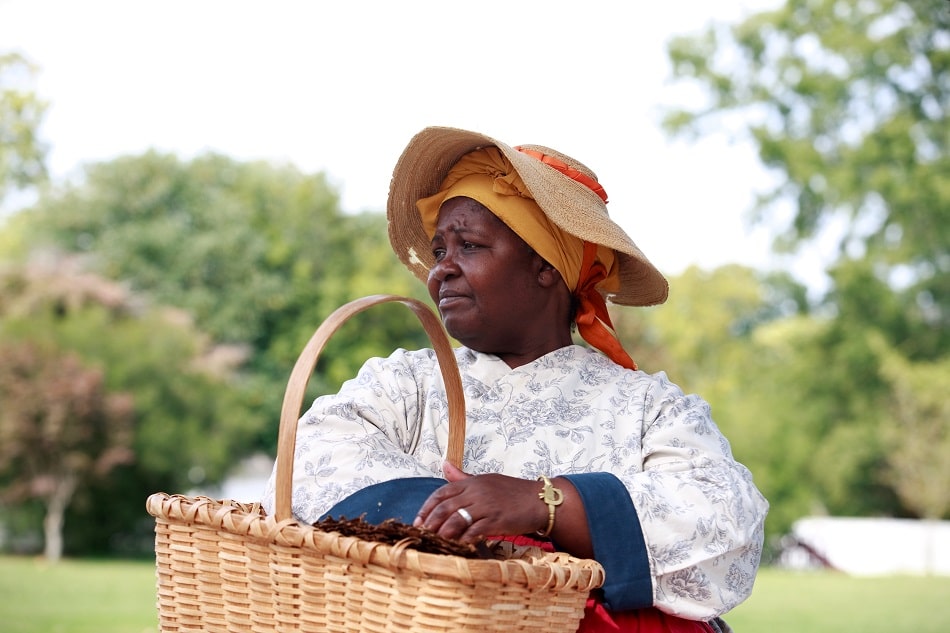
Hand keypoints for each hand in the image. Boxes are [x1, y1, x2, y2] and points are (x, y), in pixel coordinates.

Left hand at [413, 461, 546, 542]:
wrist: (539, 500)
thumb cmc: (512, 492)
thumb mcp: (486, 481)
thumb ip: (462, 478)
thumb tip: (444, 465)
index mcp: (472, 482)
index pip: (441, 493)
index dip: (426, 508)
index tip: (418, 522)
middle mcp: (476, 492)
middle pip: (445, 508)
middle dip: (430, 523)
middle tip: (422, 536)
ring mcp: (486, 505)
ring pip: (456, 520)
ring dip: (443, 533)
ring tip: (435, 543)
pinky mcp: (496, 519)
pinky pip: (474, 531)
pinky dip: (463, 540)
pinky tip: (457, 547)